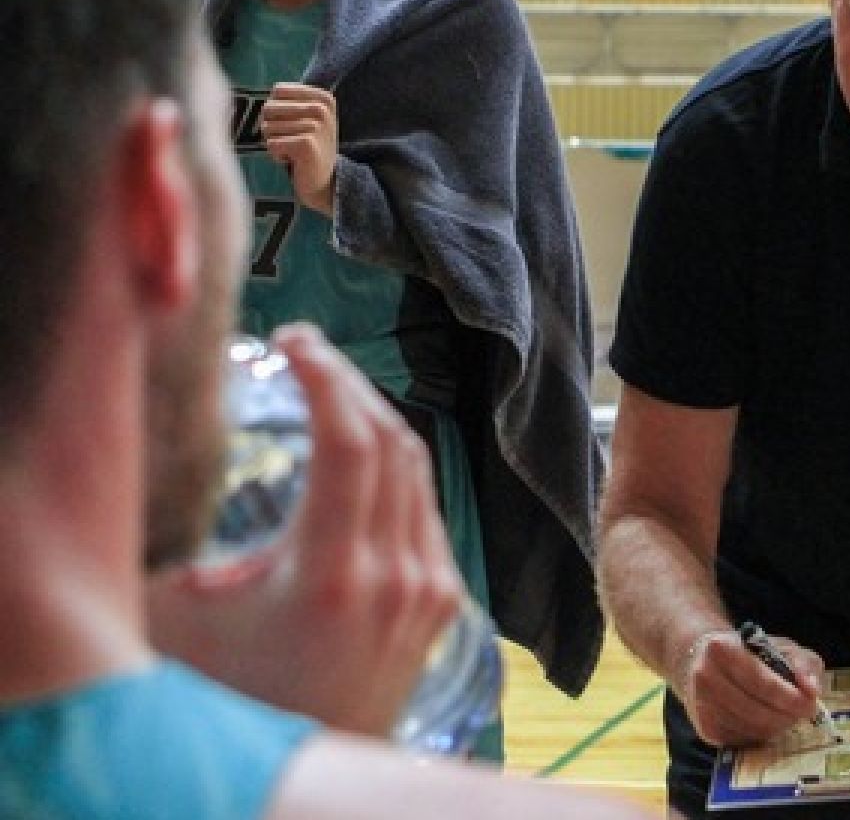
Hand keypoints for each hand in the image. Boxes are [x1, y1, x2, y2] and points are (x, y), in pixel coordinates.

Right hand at [146, 324, 461, 735]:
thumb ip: (172, 536)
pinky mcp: (444, 598)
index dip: (328, 375)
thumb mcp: (185, 614)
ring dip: (374, 417)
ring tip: (328, 388)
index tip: (295, 339)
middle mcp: (397, 574)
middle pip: (391, 440)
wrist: (305, 765)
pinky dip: (395, 466)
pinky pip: (427, 506)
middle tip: (306, 349)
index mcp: (335, 574)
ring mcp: (431, 586)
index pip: (352, 442)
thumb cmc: (233, 695)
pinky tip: (360, 451)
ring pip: (417, 468)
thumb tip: (150, 454)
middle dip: (348, 382)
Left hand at [260, 82, 338, 214]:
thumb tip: (264, 91)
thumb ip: (287, 101)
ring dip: (275, 142)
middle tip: (291, 140)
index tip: (293, 124)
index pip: (278, 91)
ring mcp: (316, 126)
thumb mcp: (305, 118)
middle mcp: (322, 109)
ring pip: (268, 127)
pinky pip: (271, 143)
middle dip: (272, 127)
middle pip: (270, 108)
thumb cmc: (307, 147)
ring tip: (292, 151)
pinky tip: (292, 160)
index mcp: (323, 98)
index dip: (276, 110)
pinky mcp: (306, 144)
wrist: (323, 181)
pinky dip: (276, 155)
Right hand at [677, 629, 826, 746]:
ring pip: (751, 729)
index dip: (789, 697)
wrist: (703, 662)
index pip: (761, 681)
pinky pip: (742, 741)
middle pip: (756, 711)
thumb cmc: (748, 653)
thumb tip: (812, 691)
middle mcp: (705, 677)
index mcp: (722, 648)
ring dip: (776, 727)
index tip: (810, 705)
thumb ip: (802, 663)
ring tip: (784, 715)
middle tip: (802, 714)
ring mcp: (701, 706)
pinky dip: (760, 735)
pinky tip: (765, 722)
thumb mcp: (779, 646)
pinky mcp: (705, 730)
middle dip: (786, 716)